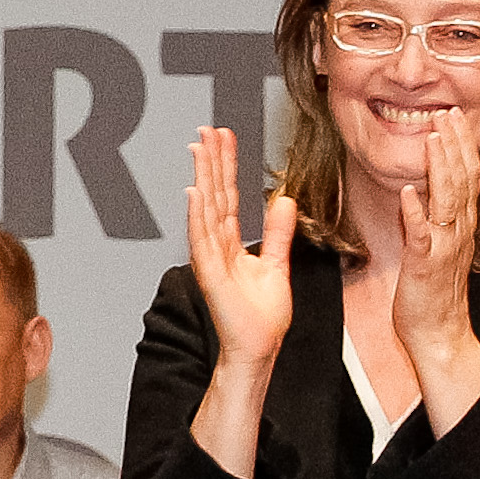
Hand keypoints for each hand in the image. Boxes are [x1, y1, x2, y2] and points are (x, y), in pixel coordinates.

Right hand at [182, 128, 294, 372]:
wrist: (258, 349)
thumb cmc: (262, 317)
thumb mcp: (277, 265)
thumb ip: (278, 233)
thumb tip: (284, 201)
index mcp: (230, 242)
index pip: (227, 194)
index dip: (225, 165)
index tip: (223, 137)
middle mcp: (216, 245)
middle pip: (212, 194)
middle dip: (210, 160)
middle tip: (207, 129)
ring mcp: (210, 258)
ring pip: (205, 209)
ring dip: (201, 177)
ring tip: (199, 148)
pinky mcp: (210, 274)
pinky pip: (202, 239)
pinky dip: (197, 216)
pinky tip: (195, 192)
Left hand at [391, 108, 479, 361]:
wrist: (438, 332)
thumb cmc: (433, 291)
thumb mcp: (435, 245)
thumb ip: (430, 216)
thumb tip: (418, 190)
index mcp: (461, 225)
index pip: (467, 176)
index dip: (462, 145)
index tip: (455, 118)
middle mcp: (458, 231)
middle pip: (462, 180)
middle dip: (455, 144)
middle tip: (448, 113)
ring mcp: (444, 246)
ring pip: (446, 200)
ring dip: (439, 167)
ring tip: (432, 137)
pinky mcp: (425, 264)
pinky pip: (422, 234)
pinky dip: (415, 212)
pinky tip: (408, 192)